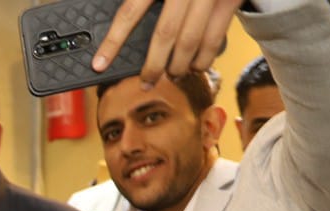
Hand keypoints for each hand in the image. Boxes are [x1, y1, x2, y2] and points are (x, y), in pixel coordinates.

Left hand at [93, 0, 242, 84]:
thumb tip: (116, 14)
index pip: (129, 13)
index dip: (113, 42)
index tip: (99, 64)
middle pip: (165, 35)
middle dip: (154, 66)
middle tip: (147, 82)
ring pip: (191, 41)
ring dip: (180, 66)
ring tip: (173, 76)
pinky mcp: (230, 0)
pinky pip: (216, 37)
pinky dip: (205, 57)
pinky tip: (196, 66)